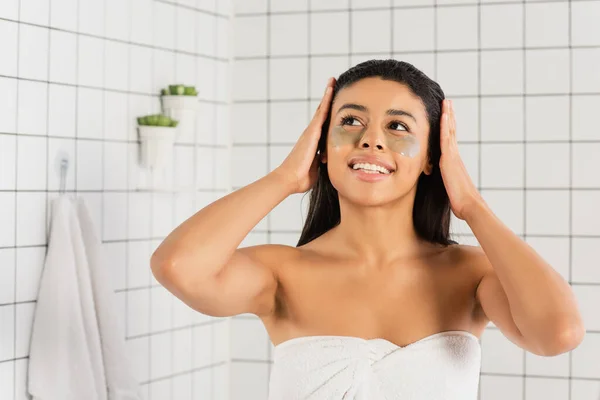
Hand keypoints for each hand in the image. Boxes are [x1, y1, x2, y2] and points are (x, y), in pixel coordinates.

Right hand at [274, 77, 335, 193]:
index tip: (334, 104)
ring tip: (332, 81)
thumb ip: (322, 162)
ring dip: (327, 95)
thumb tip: (327, 161)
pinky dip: (326, 100)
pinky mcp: (312, 131)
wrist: (290, 178)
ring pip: (321, 109)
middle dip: (327, 99)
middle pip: (321, 112)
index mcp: (313, 142)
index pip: (323, 124)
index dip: (328, 113)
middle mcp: (311, 133)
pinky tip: (331, 89)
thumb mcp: (317, 168)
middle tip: (333, 84)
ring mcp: (311, 131)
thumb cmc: (302, 177)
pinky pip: (321, 112)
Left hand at [439, 99, 483, 219]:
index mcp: (454, 162)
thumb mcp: (450, 189)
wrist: (470, 206)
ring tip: (447, 102)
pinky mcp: (449, 159)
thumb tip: (446, 188)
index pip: (450, 140)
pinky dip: (445, 126)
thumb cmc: (462, 202)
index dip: (449, 128)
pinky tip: (444, 114)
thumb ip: (447, 184)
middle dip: (450, 116)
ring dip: (448, 115)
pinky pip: (446, 138)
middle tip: (448, 103)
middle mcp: (454, 156)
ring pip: (450, 131)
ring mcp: (453, 156)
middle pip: (452, 131)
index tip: (447, 116)